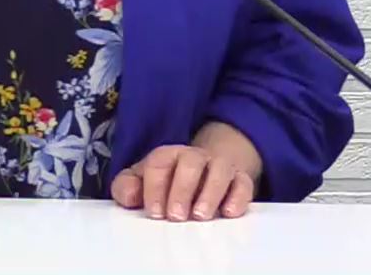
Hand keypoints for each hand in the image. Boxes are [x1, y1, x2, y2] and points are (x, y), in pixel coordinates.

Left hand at [111, 143, 255, 221]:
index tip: (154, 212)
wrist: (206, 168)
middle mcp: (194, 157)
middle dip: (182, 190)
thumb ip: (126, 186)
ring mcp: (219, 167)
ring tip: (201, 216)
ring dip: (210, 193)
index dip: (155, 188)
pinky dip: (238, 197)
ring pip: (219, 171)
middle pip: (190, 163)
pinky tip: (229, 212)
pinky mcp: (240, 180)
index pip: (159, 164)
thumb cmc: (169, 180)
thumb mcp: (142, 180)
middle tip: (176, 216)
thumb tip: (130, 196)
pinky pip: (244, 184)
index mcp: (167, 156)